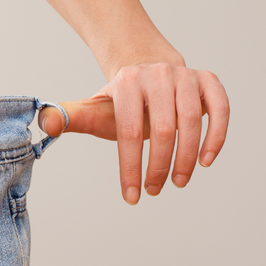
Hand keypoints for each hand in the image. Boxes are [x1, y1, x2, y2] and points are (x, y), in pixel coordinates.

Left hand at [37, 63, 229, 204]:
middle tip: (156, 190)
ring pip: (191, 122)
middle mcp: (157, 75)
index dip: (130, 167)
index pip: (128, 132)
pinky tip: (205, 161)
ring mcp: (185, 76)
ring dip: (186, 158)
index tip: (132, 196)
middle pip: (162, 129)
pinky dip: (216, 137)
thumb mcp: (94, 108)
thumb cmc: (120, 100)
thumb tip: (45, 123)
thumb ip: (70, 117)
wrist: (146, 69)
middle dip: (159, 167)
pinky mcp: (209, 81)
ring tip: (178, 181)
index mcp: (125, 83)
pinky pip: (220, 109)